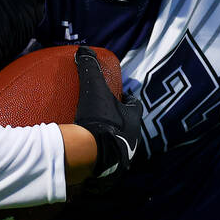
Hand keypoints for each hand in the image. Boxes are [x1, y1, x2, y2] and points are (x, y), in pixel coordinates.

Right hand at [73, 46, 142, 190]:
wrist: (93, 156)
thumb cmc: (100, 120)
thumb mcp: (95, 90)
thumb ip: (90, 69)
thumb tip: (83, 49)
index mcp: (134, 119)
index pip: (135, 105)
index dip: (128, 99)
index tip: (120, 95)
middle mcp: (134, 138)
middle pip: (129, 125)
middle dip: (120, 120)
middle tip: (106, 113)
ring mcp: (124, 156)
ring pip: (120, 143)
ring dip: (111, 138)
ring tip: (96, 133)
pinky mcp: (111, 170)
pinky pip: (106, 159)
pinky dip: (100, 154)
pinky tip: (86, 152)